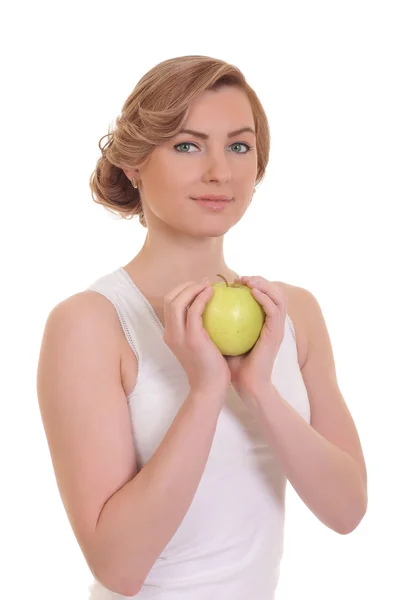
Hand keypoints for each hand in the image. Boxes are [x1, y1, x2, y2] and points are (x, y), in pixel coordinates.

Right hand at [163, 278, 230, 396]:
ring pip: (177, 301)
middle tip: (204, 283)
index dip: (183, 291)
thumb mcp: (201, 345)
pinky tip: (213, 293)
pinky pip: (194, 311)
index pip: (170, 304)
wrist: (209, 388)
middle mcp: (170, 333)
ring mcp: (178, 336)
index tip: (200, 287)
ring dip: (192, 288)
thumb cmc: (210, 367)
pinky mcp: (192, 338)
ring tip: (208, 285)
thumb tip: (213, 309)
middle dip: (186, 285)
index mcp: (170, 334)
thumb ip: (200, 328)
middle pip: (170, 299)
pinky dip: (201, 298)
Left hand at [225, 275, 287, 398]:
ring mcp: (276, 329)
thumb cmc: (232, 366)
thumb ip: (217, 324)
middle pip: (274, 292)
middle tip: (241, 277)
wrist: (246, 385)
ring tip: (248, 280)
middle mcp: (272, 324)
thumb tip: (199, 306)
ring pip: (279, 297)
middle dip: (260, 280)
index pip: (262, 297)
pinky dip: (265, 298)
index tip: (232, 282)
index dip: (251, 285)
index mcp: (262, 324)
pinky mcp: (276, 334)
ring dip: (265, 285)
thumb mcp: (223, 340)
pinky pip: (274, 311)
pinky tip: (252, 292)